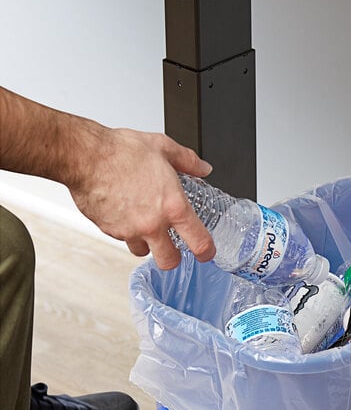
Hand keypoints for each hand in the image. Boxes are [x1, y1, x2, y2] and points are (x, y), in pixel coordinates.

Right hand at [69, 128, 215, 269]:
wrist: (85, 156)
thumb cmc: (121, 151)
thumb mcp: (164, 148)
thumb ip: (188, 161)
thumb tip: (203, 169)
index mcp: (173, 206)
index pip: (199, 242)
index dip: (206, 252)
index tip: (206, 252)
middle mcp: (153, 224)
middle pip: (170, 262)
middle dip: (174, 257)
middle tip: (174, 247)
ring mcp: (130, 230)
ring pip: (143, 252)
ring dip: (147, 244)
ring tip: (146, 226)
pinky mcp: (110, 230)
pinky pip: (123, 239)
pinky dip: (127, 232)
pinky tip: (126, 214)